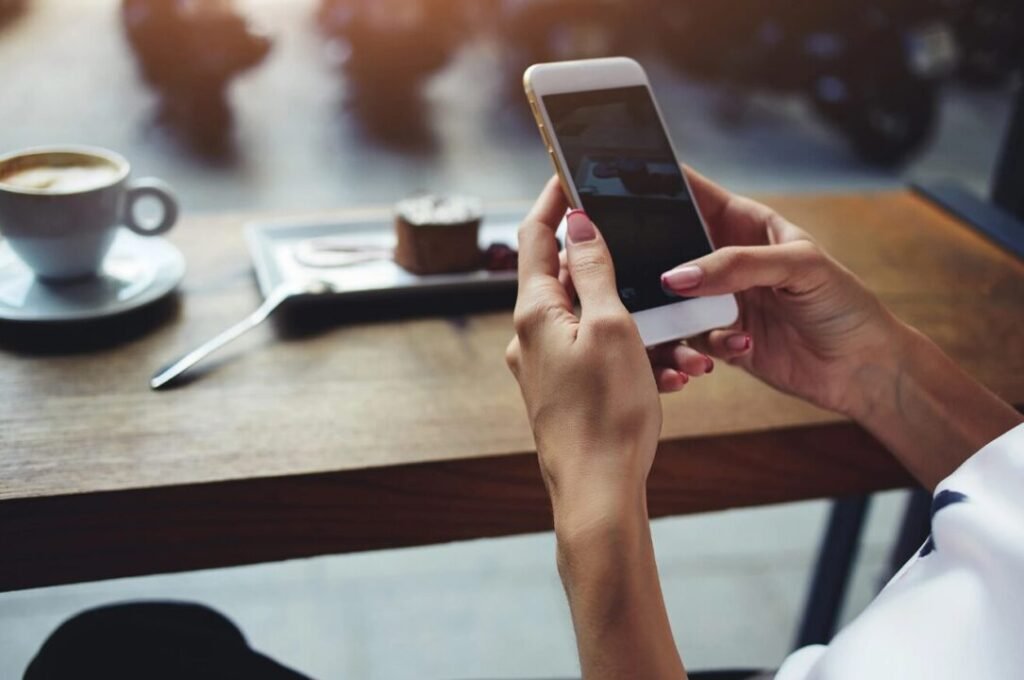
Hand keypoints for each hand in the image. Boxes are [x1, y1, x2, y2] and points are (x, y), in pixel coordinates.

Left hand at [507, 178, 687, 679]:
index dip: (552, 201)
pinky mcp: (561, 392)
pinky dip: (630, 351)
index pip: (534, 237)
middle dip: (608, 263)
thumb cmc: (607, 414)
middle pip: (563, 276)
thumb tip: (577, 223)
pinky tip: (665, 371)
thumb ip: (593, 271)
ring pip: (589, 320)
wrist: (598, 494)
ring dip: (632, 318)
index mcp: (535, 312)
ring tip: (674, 337)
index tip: (571, 173)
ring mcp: (543, 367)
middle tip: (642, 250)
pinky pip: (597, 356)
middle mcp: (531, 337)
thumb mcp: (611, 328)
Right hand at [655, 168, 901, 418]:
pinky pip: (685, 339)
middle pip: (667, 247)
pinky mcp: (716, 338)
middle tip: (634, 266)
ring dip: (672, 314)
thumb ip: (736, 265)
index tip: (620, 186)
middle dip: (650, 257)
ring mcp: (718, 299)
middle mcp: (724, 259)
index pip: (692, 192)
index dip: (658, 184)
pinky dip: (699, 347)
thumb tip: (677, 277)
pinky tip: (740, 347)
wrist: (861, 368)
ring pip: (668, 299)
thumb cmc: (843, 304)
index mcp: (744, 223)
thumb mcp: (799, 267)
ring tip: (694, 324)